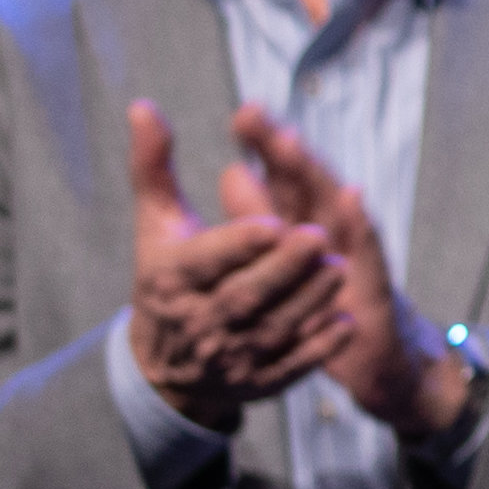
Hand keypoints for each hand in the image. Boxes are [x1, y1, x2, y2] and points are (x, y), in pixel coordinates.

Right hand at [123, 101, 351, 427]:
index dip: (239, 244)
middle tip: (319, 238)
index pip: (208, 261)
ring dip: (309, 301)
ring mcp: (230, 356)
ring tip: (339, 267)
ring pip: (274, 329)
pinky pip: (291, 367)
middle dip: (283, 270)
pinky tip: (346, 324)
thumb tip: (143, 106)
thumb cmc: (167, 275)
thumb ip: (155, 167)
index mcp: (172, 279)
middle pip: (245, 296)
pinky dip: (318, 349)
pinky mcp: (258, 381)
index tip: (273, 222)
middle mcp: (199, 321)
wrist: (165, 366)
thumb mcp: (157, 224)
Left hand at [229, 105, 471, 438]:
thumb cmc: (329, 310)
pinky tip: (353, 197)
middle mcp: (335, 234)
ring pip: (335, 207)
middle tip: (256, 113)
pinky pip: (368, 253)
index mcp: (308, 226)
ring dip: (314, 174)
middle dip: (281, 149)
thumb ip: (261, 219)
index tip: (245, 114)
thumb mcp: (288, 268)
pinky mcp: (375, 288)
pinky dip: (361, 224)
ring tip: (289, 140)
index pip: (284, 178)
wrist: (382, 364)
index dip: (266, 146)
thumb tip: (230, 173)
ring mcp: (357, 259)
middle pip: (307, 183)